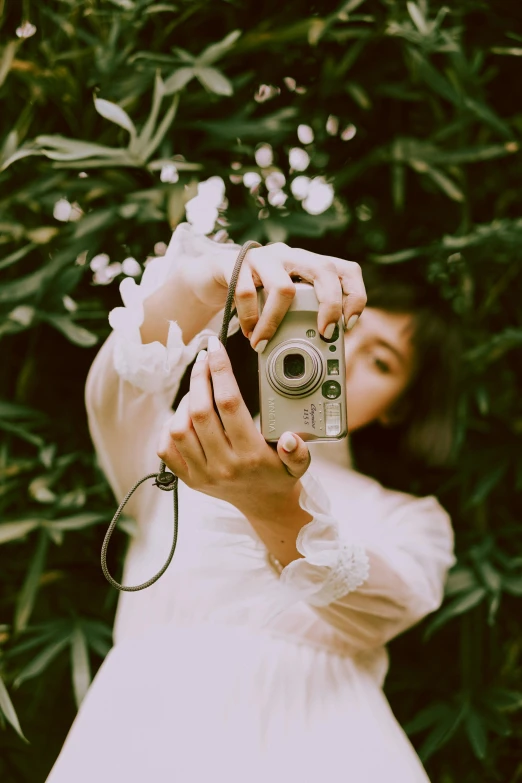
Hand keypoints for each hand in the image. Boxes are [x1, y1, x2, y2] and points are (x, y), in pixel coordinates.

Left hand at [157, 337, 310, 514]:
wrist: (264, 506)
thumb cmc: (280, 475)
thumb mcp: (298, 464)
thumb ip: (297, 451)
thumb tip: (291, 438)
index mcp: (251, 456)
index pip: (230, 404)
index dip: (221, 371)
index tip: (216, 348)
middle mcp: (224, 466)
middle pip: (200, 412)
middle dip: (199, 378)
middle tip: (203, 359)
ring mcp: (202, 474)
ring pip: (179, 429)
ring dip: (185, 402)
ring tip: (198, 390)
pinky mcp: (188, 480)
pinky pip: (166, 450)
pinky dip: (170, 428)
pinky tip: (184, 415)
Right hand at [182, 241, 366, 350]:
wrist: (209, 277)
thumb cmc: (253, 297)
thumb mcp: (282, 305)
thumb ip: (301, 318)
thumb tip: (324, 356)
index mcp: (307, 266)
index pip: (345, 269)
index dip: (355, 295)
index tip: (349, 325)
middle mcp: (289, 256)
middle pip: (324, 270)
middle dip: (329, 306)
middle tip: (324, 334)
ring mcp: (262, 257)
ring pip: (283, 288)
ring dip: (275, 324)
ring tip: (264, 344)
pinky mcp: (233, 263)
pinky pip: (246, 293)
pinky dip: (248, 319)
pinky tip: (247, 332)